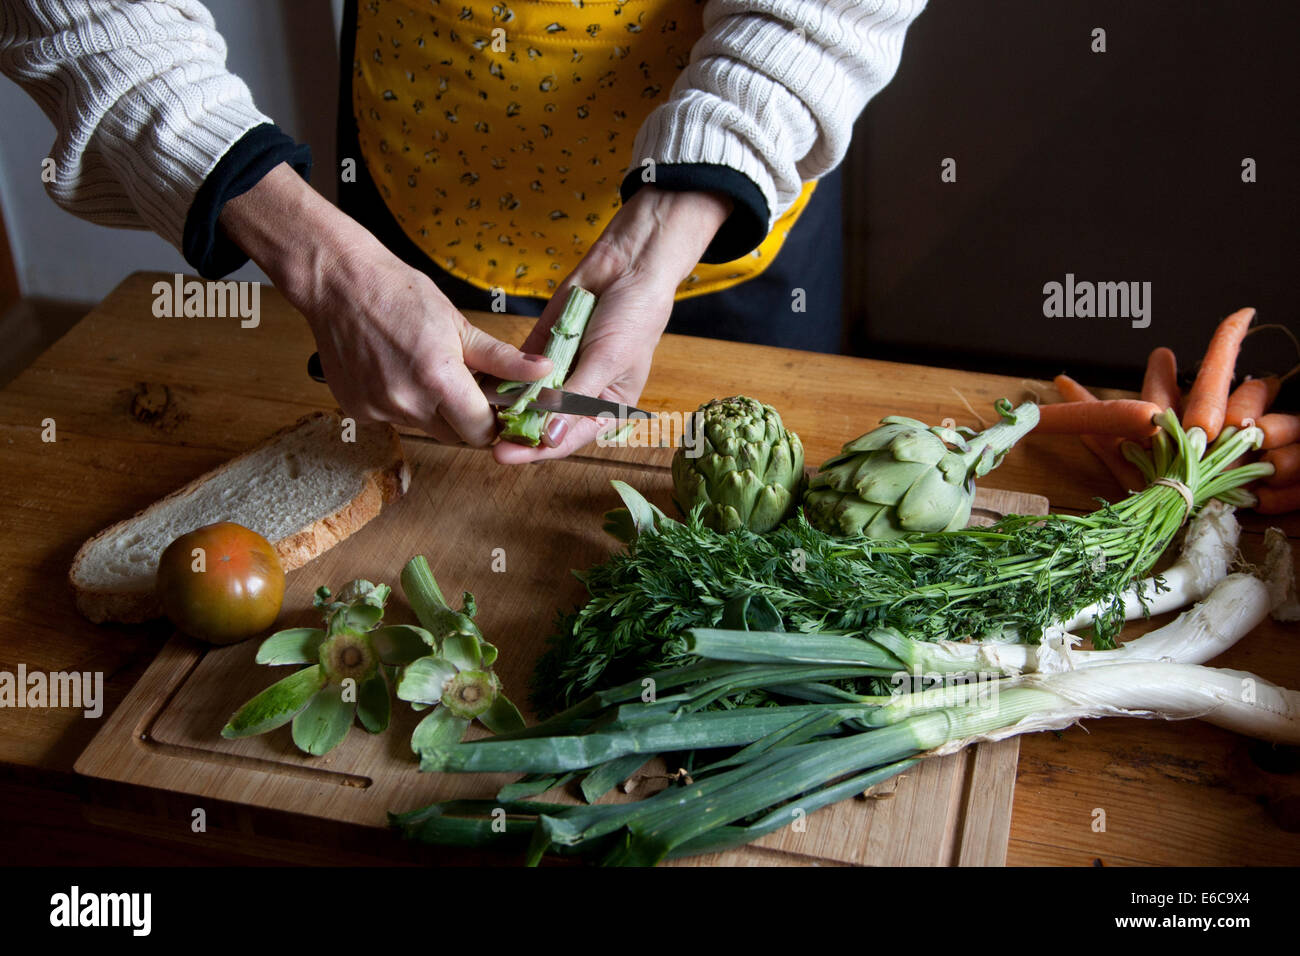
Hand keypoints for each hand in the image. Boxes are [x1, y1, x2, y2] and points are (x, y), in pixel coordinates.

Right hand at [219, 164, 549, 444]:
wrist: (337, 283)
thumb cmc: (399, 293)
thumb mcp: (458, 323)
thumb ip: (502, 358)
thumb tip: (544, 372)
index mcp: (438, 380)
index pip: (481, 432)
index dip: (494, 422)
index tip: (498, 407)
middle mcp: (406, 403)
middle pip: (455, 435)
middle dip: (467, 418)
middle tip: (466, 385)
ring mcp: (378, 409)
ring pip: (424, 427)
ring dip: (434, 409)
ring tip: (425, 369)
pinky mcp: (357, 410)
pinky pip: (394, 419)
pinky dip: (402, 403)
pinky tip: (395, 371)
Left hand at [494, 186, 730, 463]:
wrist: (628, 267)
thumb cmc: (633, 319)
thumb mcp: (607, 361)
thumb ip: (575, 398)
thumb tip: (548, 436)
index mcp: (605, 408)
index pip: (567, 438)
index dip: (538, 450)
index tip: (506, 456)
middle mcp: (579, 396)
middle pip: (543, 424)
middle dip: (517, 433)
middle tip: (486, 442)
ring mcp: (559, 372)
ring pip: (528, 399)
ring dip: (505, 409)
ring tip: (477, 419)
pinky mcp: (542, 349)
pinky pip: (519, 370)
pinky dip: (502, 379)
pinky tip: (480, 388)